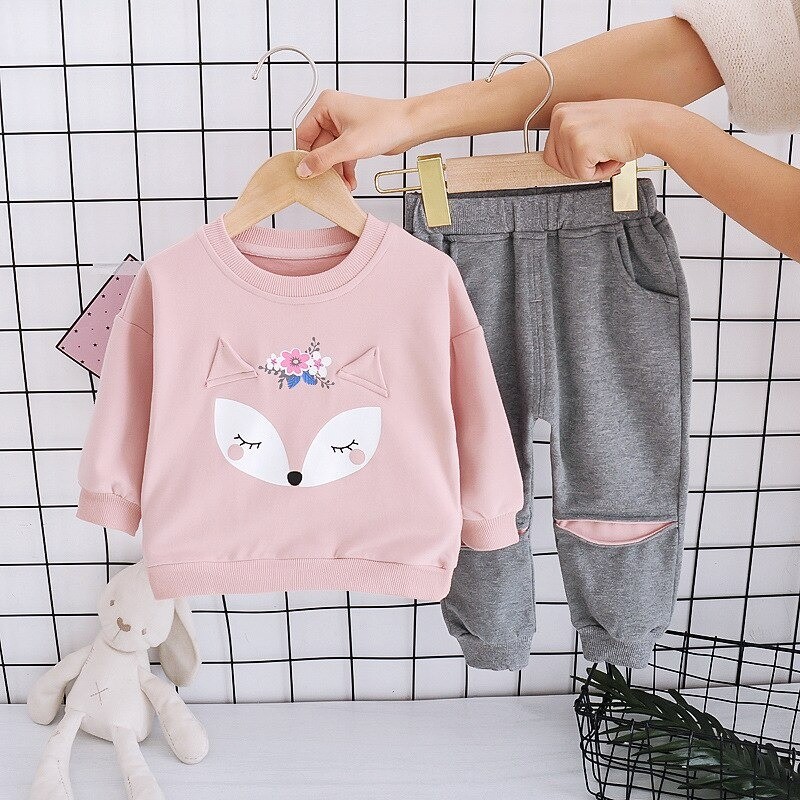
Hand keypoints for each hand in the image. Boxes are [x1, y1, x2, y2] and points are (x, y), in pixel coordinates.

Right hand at [295, 90, 416, 189]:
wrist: (411, 126)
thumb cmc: (386, 124)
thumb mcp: (349, 146)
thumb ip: (323, 159)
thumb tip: (303, 169)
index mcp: (325, 106)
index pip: (304, 134)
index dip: (305, 156)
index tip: (306, 175)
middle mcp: (332, 114)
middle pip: (318, 147)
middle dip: (325, 168)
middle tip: (327, 185)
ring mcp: (343, 126)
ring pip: (331, 154)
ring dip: (336, 172)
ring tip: (342, 187)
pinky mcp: (354, 137)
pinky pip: (342, 156)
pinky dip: (345, 169)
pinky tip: (350, 182)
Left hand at [543, 99, 662, 180]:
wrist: (648, 123)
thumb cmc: (625, 125)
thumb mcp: (587, 123)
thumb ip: (570, 138)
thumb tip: (556, 162)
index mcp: (560, 112)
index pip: (550, 153)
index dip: (571, 160)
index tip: (589, 152)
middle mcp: (561, 119)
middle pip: (557, 165)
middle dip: (580, 165)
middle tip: (601, 152)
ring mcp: (569, 132)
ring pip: (571, 172)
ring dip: (593, 168)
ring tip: (608, 150)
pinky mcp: (581, 147)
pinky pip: (583, 175)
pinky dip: (600, 173)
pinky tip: (611, 155)